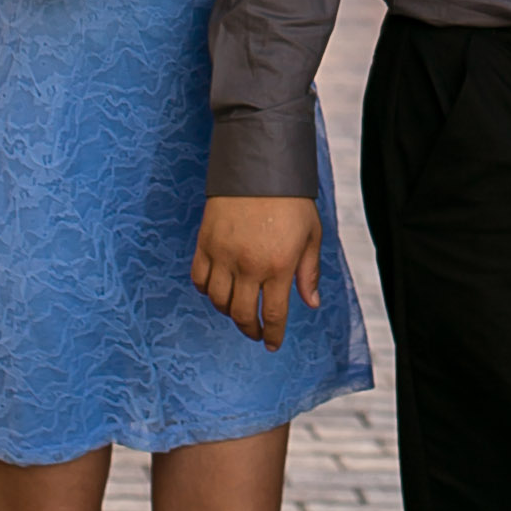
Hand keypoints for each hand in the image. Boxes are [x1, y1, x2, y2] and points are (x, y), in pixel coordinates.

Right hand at [191, 194, 322, 347]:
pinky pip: (199, 278)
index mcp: (278, 266)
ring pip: (218, 300)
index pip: (273, 314)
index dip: (273, 334)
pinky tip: (217, 290)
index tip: (272, 344)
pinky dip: (206, 291)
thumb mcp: (311, 234)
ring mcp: (223, 255)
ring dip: (228, 312)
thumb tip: (310, 303)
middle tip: (256, 332)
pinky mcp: (205, 242)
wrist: (259, 165)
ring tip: (238, 310)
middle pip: (242, 314)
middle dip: (250, 329)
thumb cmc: (291, 200)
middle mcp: (249, 265)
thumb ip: (308, 271)